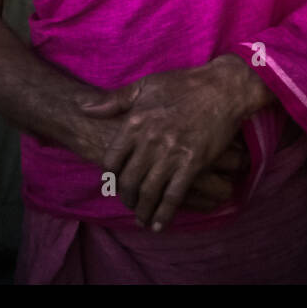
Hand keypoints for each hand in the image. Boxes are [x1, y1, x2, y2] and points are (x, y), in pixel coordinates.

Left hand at [64, 92, 248, 212]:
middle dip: (127, 197)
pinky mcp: (192, 163)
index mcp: (135, 121)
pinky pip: (174, 196)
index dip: (110, 177)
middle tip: (130, 203)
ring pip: (148, 192)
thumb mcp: (145, 85)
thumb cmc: (184, 84)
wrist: (223, 87)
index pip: (112, 160)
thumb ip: (114, 100)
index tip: (113, 184)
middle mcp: (149, 140)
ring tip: (142, 218)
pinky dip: (164, 214)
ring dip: (142, 210)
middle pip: (128, 181)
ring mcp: (171, 153)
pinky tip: (159, 224)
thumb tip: (83, 108)